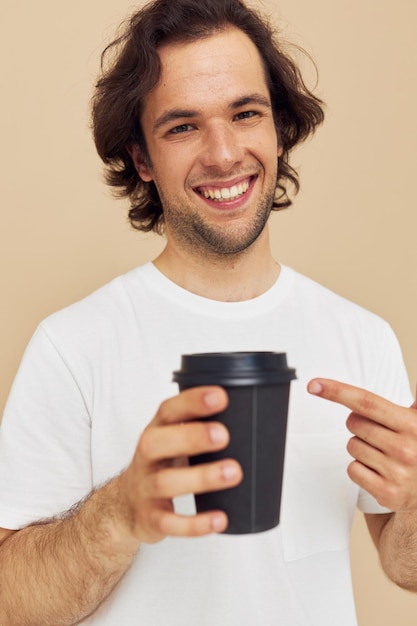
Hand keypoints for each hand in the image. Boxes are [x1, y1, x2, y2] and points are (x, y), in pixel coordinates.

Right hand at [116, 386, 242, 543]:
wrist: (125, 504)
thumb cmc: (162, 464)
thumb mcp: (173, 439)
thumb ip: (199, 424)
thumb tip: (253, 411)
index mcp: (157, 431)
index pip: (169, 410)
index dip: (192, 402)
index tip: (220, 396)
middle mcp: (147, 456)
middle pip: (158, 442)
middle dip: (192, 437)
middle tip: (223, 435)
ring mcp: (146, 488)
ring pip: (166, 482)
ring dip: (201, 477)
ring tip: (233, 472)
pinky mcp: (151, 518)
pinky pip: (170, 523)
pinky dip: (195, 524)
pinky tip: (219, 519)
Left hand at [307, 379, 416, 511]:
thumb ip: (414, 403)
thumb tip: (414, 382)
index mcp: (412, 425)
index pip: (366, 402)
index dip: (337, 391)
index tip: (315, 385)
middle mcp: (406, 448)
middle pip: (353, 423)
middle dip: (359, 424)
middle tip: (379, 434)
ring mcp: (397, 472)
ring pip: (352, 446)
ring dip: (361, 447)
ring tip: (383, 454)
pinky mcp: (387, 492)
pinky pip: (352, 469)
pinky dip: (360, 468)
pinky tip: (379, 470)